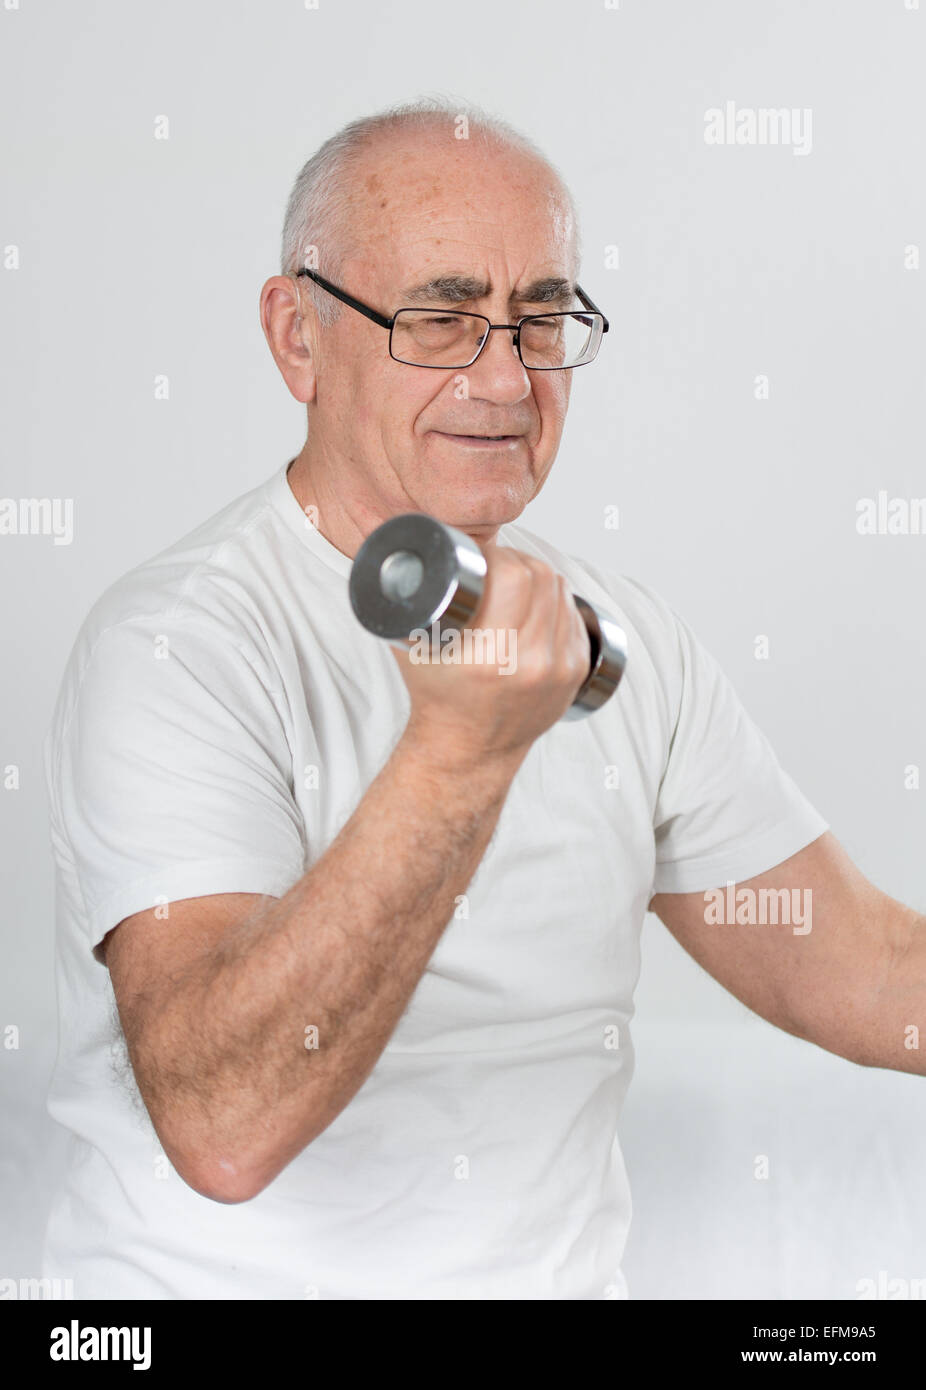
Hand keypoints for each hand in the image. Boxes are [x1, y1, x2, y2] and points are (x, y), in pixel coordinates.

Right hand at [392, 543, 590, 763]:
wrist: (469, 748)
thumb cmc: (438, 699)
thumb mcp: (412, 650)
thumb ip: (407, 602)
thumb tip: (407, 556)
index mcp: (490, 656)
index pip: (513, 576)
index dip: (499, 555)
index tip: (483, 557)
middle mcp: (530, 663)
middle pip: (541, 577)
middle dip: (518, 560)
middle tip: (497, 565)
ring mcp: (558, 669)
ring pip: (561, 592)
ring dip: (539, 577)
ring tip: (515, 583)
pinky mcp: (575, 672)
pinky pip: (574, 615)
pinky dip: (556, 602)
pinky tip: (536, 604)